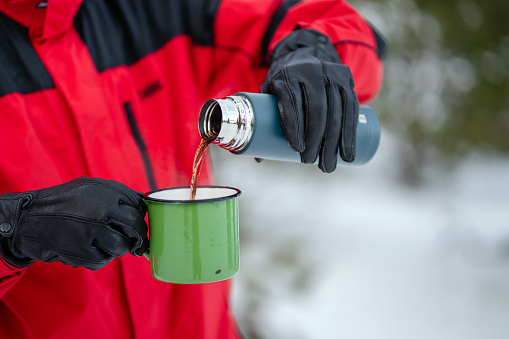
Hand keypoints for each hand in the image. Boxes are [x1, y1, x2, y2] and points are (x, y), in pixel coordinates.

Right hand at [0, 177, 147, 269]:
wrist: (28, 218)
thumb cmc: (62, 203)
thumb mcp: (90, 187)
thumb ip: (117, 195)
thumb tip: (143, 204)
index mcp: (108, 191)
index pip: (139, 207)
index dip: (141, 219)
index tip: (138, 227)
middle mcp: (105, 208)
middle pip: (136, 228)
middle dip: (137, 239)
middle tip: (135, 245)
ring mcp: (95, 230)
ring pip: (122, 247)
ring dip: (115, 249)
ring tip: (98, 243)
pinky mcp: (84, 250)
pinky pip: (103, 259)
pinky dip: (96, 258)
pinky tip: (82, 248)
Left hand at [261, 29, 358, 172]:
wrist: (306, 52)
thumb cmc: (284, 81)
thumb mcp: (270, 90)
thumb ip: (263, 119)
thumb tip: (259, 158)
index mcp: (287, 74)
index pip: (291, 102)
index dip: (294, 127)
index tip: (296, 149)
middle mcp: (311, 71)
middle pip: (316, 110)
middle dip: (315, 140)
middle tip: (309, 163)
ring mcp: (331, 74)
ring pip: (336, 112)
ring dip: (334, 143)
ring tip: (328, 166)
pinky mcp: (346, 80)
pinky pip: (351, 109)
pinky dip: (350, 134)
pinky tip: (347, 153)